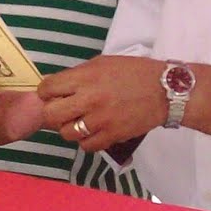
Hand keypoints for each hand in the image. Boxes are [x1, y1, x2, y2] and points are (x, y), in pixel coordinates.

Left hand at [37, 56, 167, 151]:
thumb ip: (78, 75)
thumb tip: (57, 87)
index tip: (51, 94)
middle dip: (52, 112)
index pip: (47, 88)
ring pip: (66, 133)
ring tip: (79, 122)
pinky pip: (86, 146)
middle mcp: (89, 99)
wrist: (164, 90)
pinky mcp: (112, 136)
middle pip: (51, 115)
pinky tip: (93, 132)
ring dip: (69, 128)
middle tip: (62, 111)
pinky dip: (86, 141)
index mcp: (85, 77)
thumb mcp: (102, 63)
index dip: (46, 92)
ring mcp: (100, 120)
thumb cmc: (133, 72)